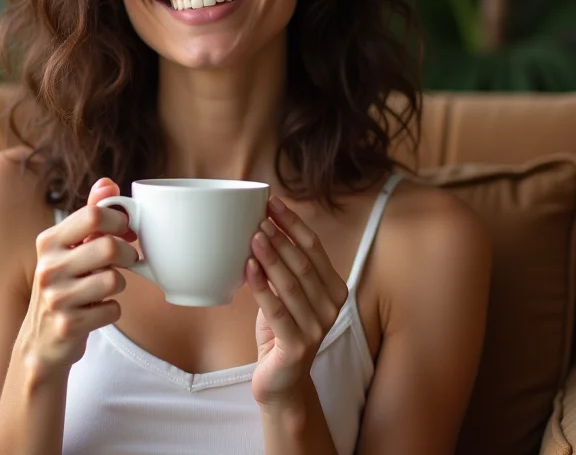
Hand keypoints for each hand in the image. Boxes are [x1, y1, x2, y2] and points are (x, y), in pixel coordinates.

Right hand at [18, 178, 137, 382]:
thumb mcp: (70, 247)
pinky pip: (113, 309)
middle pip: (108, 247)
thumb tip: (108, 183)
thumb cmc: (64, 285)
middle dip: (127, 254)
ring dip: (119, 284)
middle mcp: (48, 267)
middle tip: (125, 260)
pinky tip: (97, 310)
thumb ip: (91, 214)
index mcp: (49, 240)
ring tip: (106, 287)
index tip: (124, 230)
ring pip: (114, 279)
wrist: (41, 341)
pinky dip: (113, 310)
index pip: (94, 214)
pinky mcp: (68, 325)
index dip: (119, 220)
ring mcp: (56, 298)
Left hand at [247, 196, 347, 407]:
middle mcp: (331, 308)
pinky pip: (276, 309)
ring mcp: (316, 328)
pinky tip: (248, 267)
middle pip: (303, 264)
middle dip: (280, 237)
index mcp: (334, 289)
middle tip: (258, 217)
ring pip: (290, 284)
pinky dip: (262, 286)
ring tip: (253, 236)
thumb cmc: (283, 328)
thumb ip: (286, 265)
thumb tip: (264, 222)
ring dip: (271, 257)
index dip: (294, 223)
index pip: (314, 248)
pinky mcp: (297, 346)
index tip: (273, 203)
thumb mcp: (289, 293)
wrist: (282, 381)